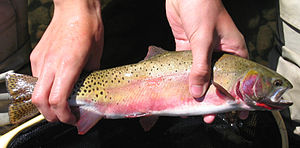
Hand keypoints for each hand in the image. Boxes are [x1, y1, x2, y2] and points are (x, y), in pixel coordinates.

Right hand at [30, 0, 103, 124]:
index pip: (57, 101)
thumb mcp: (96, 57)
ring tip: (60, 102)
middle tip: (63, 116)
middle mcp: (50, 64)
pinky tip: (56, 84)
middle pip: (39, 101)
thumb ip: (89, 77)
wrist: (75, 8)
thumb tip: (87, 89)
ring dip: (46, 102)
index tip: (72, 118)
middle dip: (50, 115)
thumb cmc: (89, 28)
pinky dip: (44, 87)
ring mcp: (41, 59)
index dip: (64, 115)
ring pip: (36, 90)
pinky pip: (37, 77)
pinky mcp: (36, 54)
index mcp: (68, 65)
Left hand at [166, 0, 247, 122]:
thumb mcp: (204, 40)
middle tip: (208, 115)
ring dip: (196, 91)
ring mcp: (202, 51)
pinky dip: (183, 79)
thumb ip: (200, 67)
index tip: (236, 113)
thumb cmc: (203, 8)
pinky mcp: (187, 48)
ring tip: (191, 108)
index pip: (239, 79)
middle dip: (213, 98)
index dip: (238, 96)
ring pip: (201, 76)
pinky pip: (186, 67)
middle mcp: (219, 52)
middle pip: (218, 81)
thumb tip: (197, 92)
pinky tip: (179, 91)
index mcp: (233, 50)